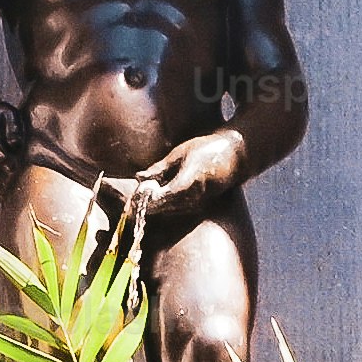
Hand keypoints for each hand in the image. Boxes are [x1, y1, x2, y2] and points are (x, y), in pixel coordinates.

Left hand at [107, 132, 245, 222]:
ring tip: (133, 206)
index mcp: (189, 183)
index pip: (159, 199)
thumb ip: (161, 168)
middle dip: (143, 209)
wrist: (237, 156)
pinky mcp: (199, 204)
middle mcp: (194, 198)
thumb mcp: (182, 153)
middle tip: (124, 207)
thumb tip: (140, 179)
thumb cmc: (209, 148)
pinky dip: (162, 207)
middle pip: (162, 210)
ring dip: (151, 210)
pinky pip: (177, 209)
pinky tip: (152, 201)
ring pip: (168, 213)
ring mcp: (198, 203)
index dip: (142, 202)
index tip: (128, 200)